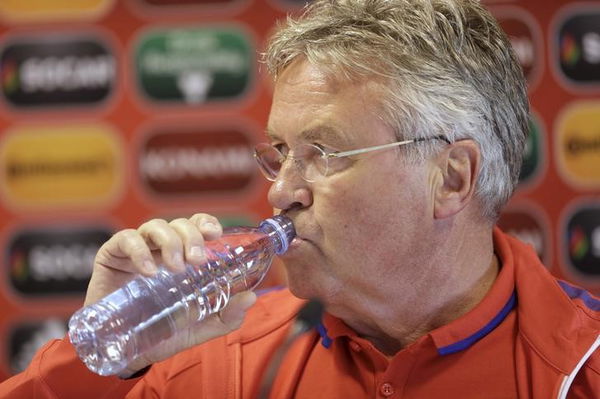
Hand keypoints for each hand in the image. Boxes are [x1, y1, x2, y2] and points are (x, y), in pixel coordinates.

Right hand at [81, 213, 256, 375]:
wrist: (123, 353)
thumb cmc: (162, 333)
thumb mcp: (199, 327)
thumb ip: (226, 315)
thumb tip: (252, 297)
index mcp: (182, 258)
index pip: (196, 226)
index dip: (206, 223)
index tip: (215, 234)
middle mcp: (161, 249)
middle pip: (179, 224)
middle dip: (192, 236)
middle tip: (197, 260)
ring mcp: (136, 250)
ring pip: (155, 226)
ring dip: (170, 242)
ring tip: (176, 267)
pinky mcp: (111, 256)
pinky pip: (126, 240)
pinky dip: (139, 251)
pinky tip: (148, 271)